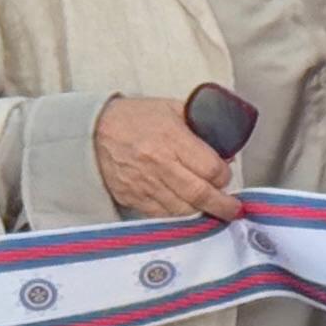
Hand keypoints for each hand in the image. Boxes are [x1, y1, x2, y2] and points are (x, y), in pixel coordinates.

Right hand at [92, 97, 245, 221]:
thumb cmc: (135, 118)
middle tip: (233, 210)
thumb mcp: (172, 109)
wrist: (92, 132)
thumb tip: (226, 149)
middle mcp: (159, 165)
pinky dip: (178, 216)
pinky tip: (188, 211)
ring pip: (183, 209)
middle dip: (222, 205)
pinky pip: (162, 215)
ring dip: (201, 212)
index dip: (224, 176)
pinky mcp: (133, 198)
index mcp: (171, 139)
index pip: (211, 168)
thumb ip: (202, 126)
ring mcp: (145, 184)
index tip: (226, 176)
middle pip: (200, 194)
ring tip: (213, 211)